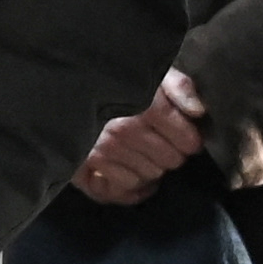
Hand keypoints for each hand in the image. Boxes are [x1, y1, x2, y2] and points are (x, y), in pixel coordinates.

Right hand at [71, 70, 214, 204]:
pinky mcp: (84, 167)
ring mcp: (103, 151)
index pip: (188, 142)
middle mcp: (124, 130)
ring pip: (149, 177)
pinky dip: (130, 187)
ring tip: (140, 152)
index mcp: (145, 105)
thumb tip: (199, 111)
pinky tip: (130, 173)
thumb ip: (179, 87)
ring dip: (149, 168)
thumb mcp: (151, 72)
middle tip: (158, 140)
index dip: (189, 138)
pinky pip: (122, 191)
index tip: (183, 133)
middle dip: (170, 152)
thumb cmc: (113, 79)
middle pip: (171, 162)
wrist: (62, 88)